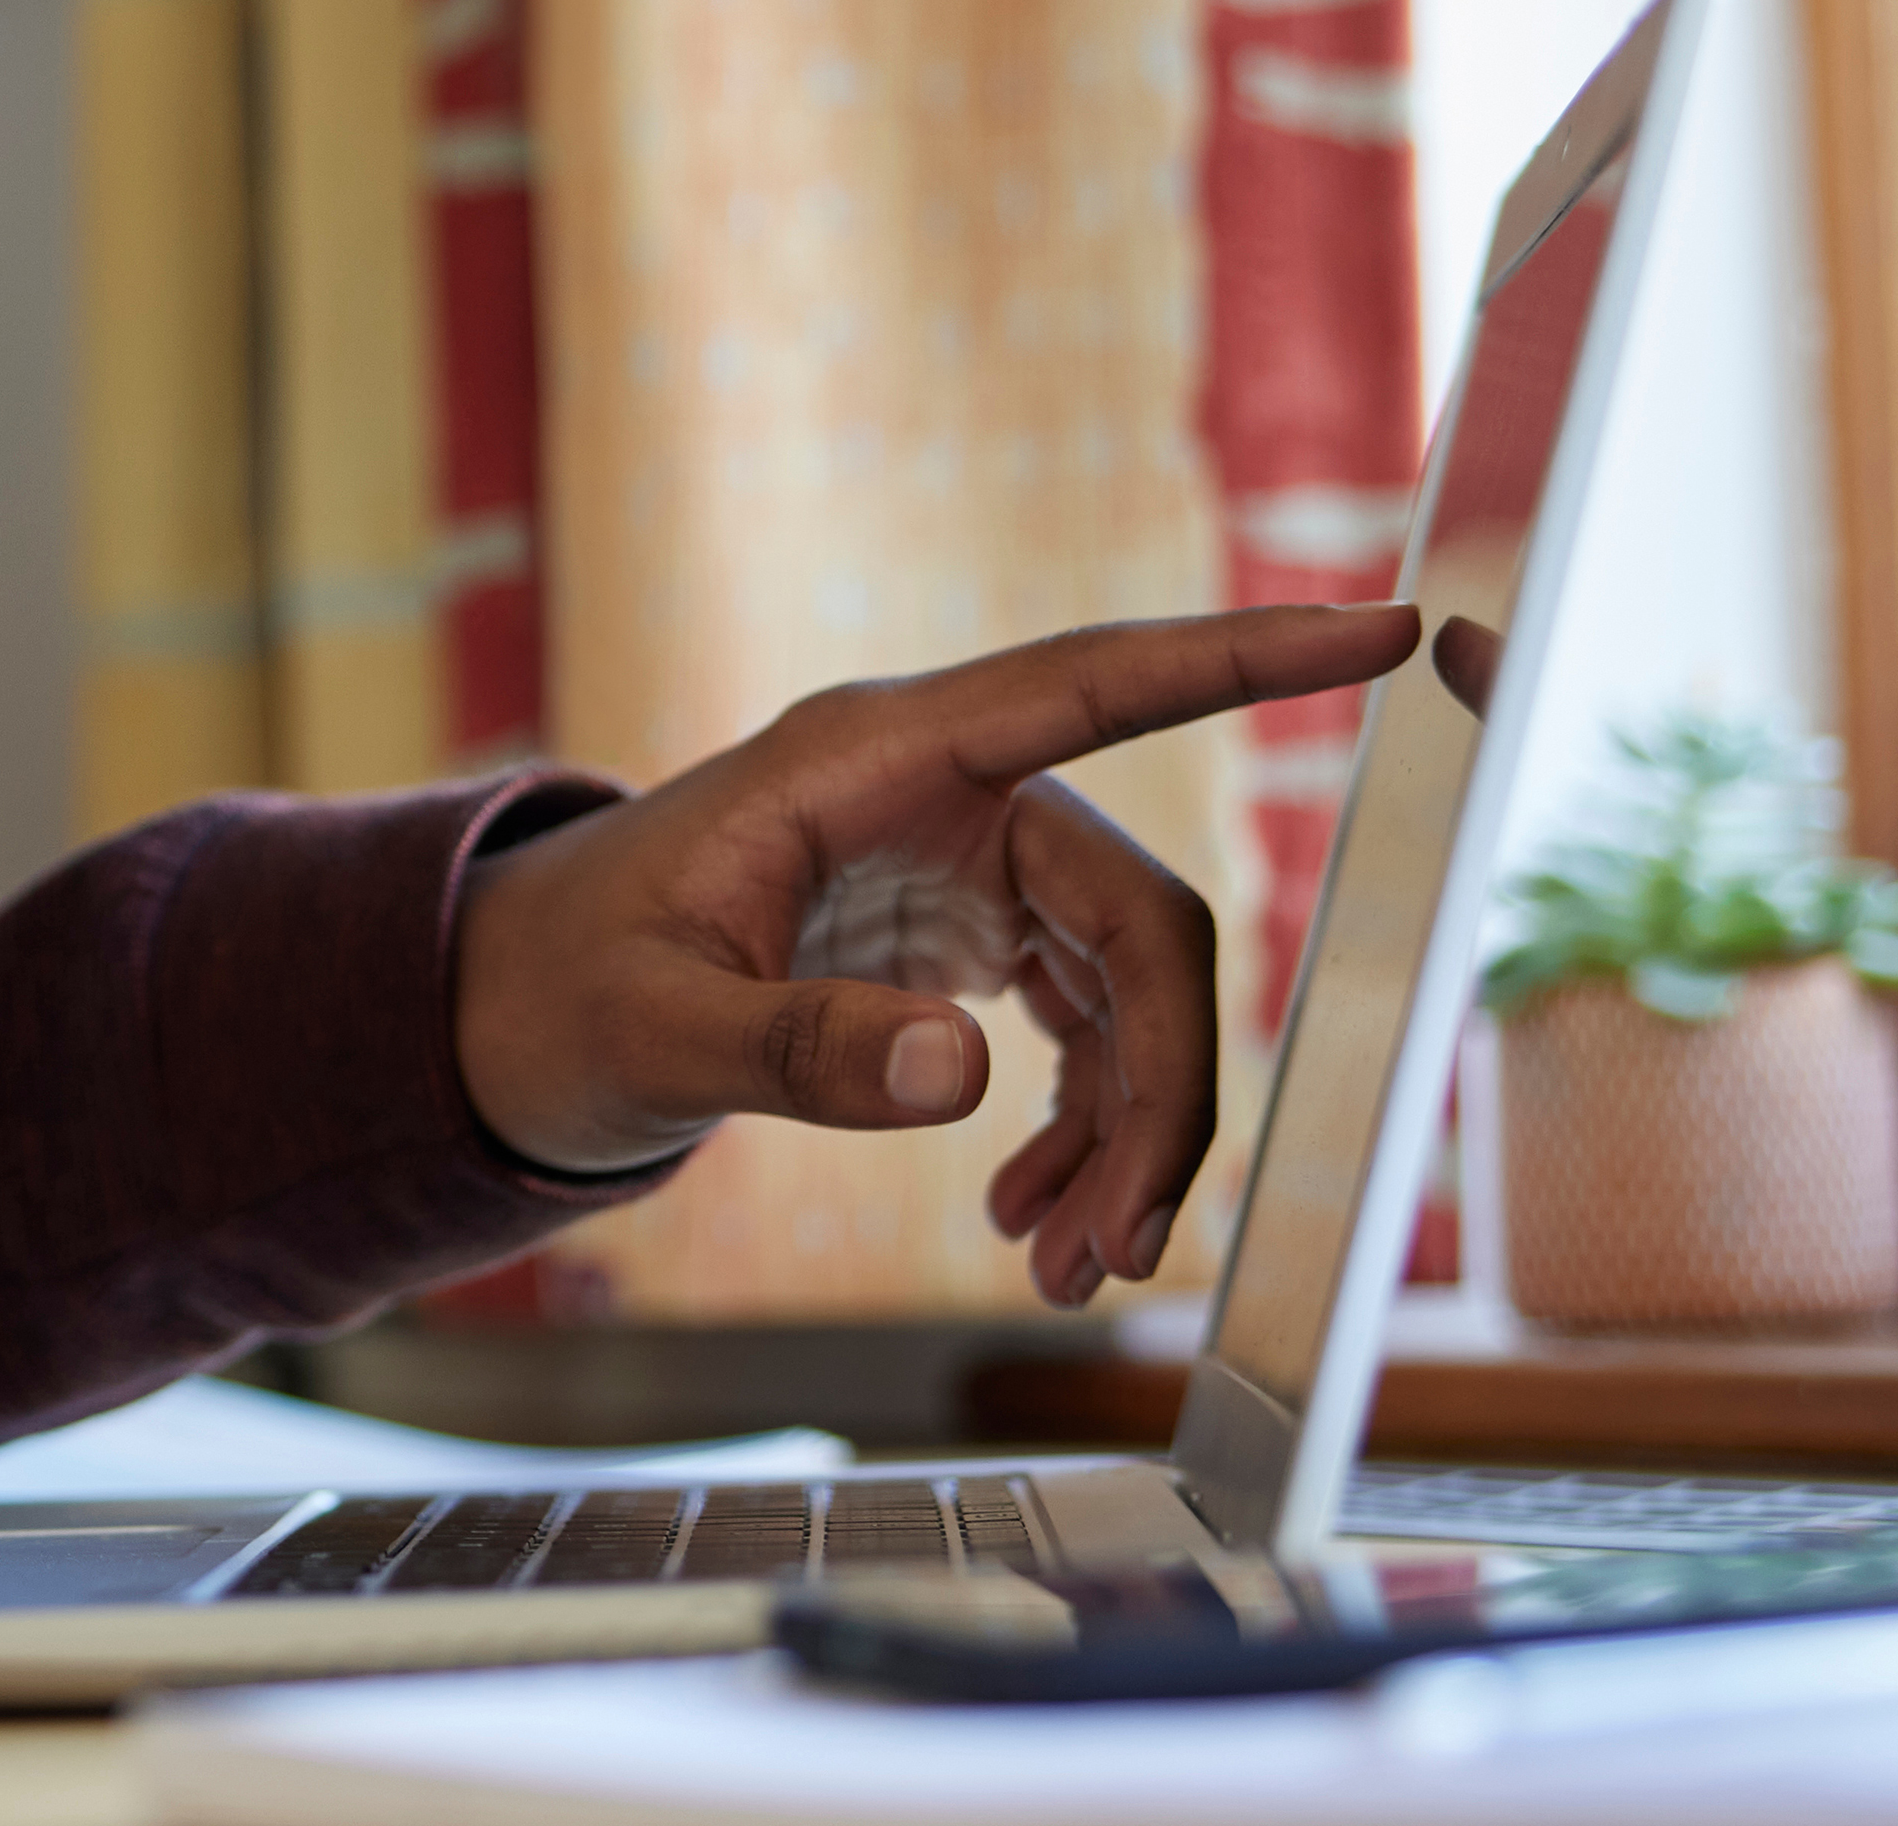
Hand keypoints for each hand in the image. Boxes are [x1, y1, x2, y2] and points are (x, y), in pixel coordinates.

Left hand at [448, 602, 1416, 1305]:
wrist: (514, 1008)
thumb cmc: (565, 989)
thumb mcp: (656, 1031)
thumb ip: (795, 1050)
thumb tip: (965, 1075)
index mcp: (873, 756)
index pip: (1095, 682)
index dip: (1243, 655)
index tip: (1383, 628)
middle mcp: (942, 790)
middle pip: (1139, 920)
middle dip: (1162, 1091)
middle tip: (1123, 1247)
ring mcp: (963, 858)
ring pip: (1127, 990)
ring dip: (1127, 1136)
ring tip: (1070, 1270)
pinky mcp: (965, 930)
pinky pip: (1081, 1023)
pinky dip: (1082, 1128)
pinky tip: (1029, 1219)